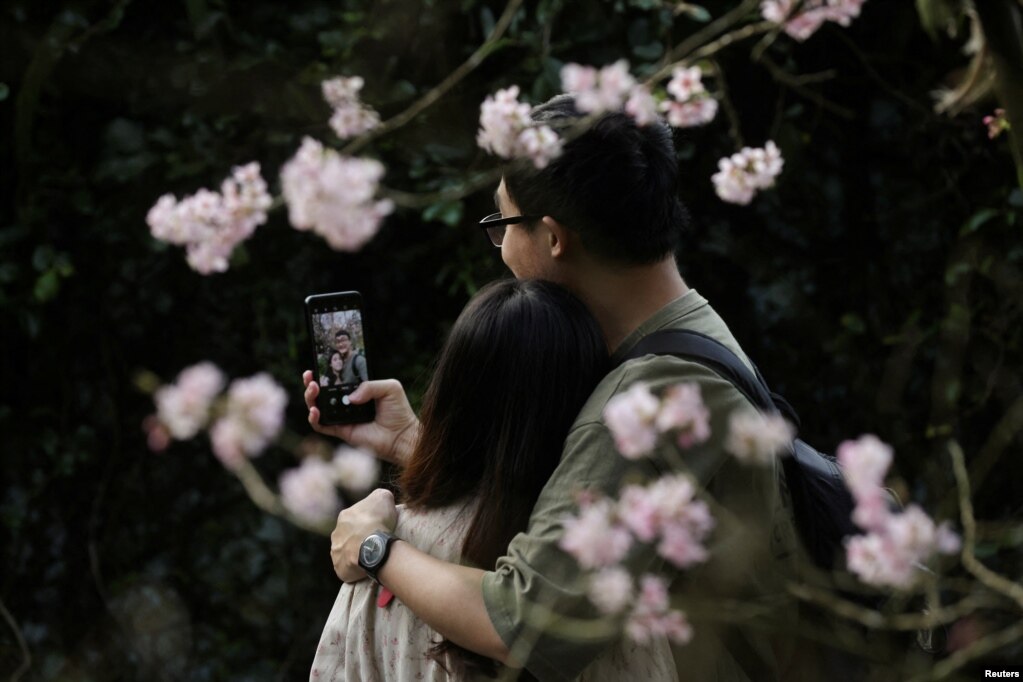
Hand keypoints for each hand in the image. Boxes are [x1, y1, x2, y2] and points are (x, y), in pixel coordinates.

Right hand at [302, 371, 419, 465]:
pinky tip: (315, 410)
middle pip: (322, 393)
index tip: (316, 367)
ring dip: (311, 398)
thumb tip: (350, 398)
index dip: (325, 374)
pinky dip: (314, 418)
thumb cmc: (399, 411)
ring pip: (318, 408)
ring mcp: (342, 418)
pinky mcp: (342, 432)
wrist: (402, 435)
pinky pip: (322, 425)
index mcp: (357, 391)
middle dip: (312, 384)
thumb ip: (369, 386)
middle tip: (309, 376)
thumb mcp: (389, 388)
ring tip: (313, 389)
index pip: (336, 381)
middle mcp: (347, 404)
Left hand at [330, 488, 398, 581]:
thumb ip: (379, 496)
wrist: (373, 545)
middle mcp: (336, 533)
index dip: (367, 522)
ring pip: (345, 552)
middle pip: (348, 535)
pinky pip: (346, 568)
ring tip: (370, 556)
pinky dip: (355, 568)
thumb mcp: (383, 497)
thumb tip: (380, 500)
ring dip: (355, 553)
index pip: (355, 518)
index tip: (377, 527)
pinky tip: (366, 567)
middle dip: (359, 538)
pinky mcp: (339, 567)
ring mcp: (335, 551)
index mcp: (345, 516)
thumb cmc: (378, 520)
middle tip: (374, 542)